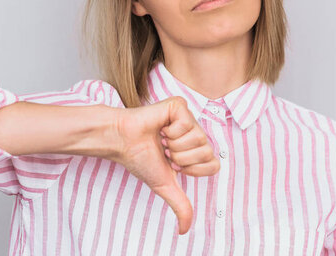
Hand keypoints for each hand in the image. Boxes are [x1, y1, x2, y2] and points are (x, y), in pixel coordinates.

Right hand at [111, 96, 219, 234]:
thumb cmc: (140, 159)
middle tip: (164, 150)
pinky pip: (187, 123)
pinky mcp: (179, 105)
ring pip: (198, 138)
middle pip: (207, 151)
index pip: (213, 165)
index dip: (191, 168)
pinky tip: (159, 127)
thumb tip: (184, 231)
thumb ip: (180, 205)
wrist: (122, 142)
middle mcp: (194, 132)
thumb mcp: (164, 185)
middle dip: (181, 157)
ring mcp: (188, 118)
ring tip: (160, 138)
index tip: (172, 163)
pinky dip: (170, 130)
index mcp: (195, 149)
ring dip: (173, 144)